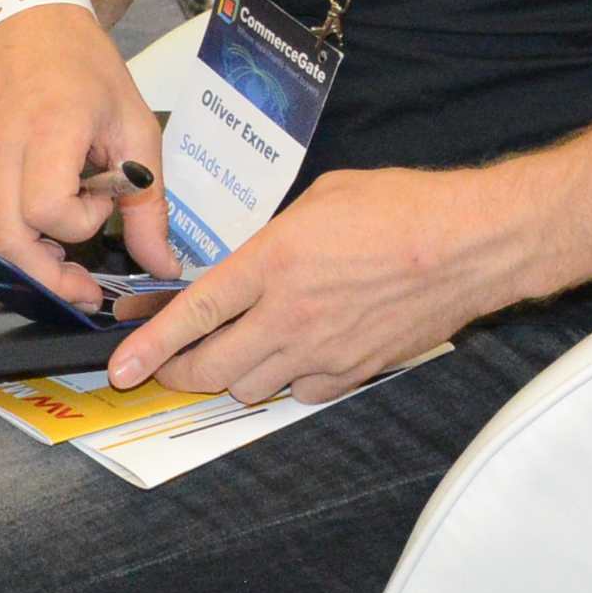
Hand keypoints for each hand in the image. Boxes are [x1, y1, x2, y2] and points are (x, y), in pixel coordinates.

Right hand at [0, 1, 169, 296]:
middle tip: (85, 288)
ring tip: (61, 266)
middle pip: (3, 244)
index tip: (104, 203)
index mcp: (48, 129)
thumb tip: (162, 267)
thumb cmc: (85, 66)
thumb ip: (149, 202)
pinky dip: (5, 248)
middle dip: (47, 281)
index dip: (81, 223)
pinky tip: (37, 238)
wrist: (26, 17)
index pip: (47, 209)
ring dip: (22, 270)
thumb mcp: (134, 125)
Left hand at [101, 163, 508, 406]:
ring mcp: (323, 349)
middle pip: (211, 367)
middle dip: (177, 373)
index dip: (150, 345)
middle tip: (165, 366)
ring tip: (231, 355)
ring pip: (251, 387)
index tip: (121, 364)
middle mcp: (290, 314)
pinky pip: (301, 394)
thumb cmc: (403, 207)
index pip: (195, 314)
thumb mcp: (320, 198)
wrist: (470, 243)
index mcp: (273, 261)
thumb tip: (252, 264)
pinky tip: (293, 358)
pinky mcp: (354, 371)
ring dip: (231, 375)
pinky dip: (287, 382)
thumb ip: (273, 238)